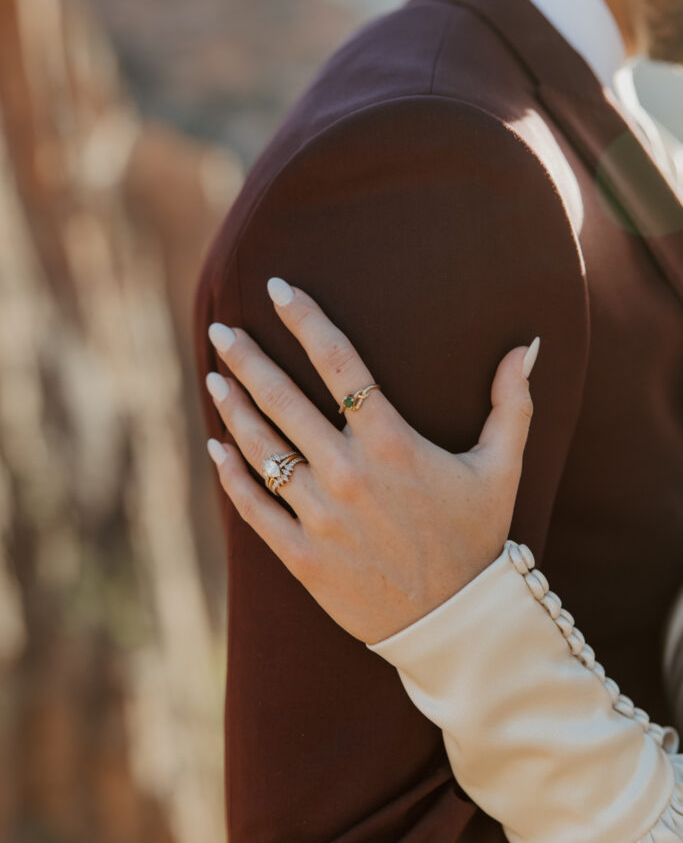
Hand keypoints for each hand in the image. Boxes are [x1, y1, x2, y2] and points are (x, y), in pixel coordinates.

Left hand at [205, 278, 539, 645]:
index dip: (305, 319)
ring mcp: (320, 515)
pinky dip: (230, 473)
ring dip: (232, 408)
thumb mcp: (501, 467)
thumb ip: (512, 403)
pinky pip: (254, 506)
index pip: (338, 362)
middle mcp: (349, 472)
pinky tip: (215, 446)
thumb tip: (527, 344)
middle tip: (223, 330)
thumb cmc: (477, 538)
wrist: (456, 626)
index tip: (278, 289)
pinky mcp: (302, 555)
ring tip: (214, 377)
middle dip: (247, 359)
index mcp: (392, 442)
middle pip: (283, 399)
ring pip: (262, 448)